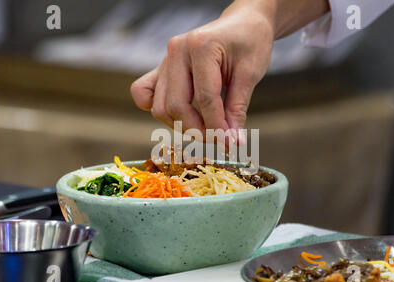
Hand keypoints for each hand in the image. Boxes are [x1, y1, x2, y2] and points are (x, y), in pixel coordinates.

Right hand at [130, 1, 274, 136]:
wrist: (241, 23)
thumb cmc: (249, 43)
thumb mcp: (250, 74)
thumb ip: (237, 109)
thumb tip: (231, 142)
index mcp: (201, 47)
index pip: (205, 99)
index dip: (217, 127)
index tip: (229, 145)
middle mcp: (176, 52)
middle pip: (176, 106)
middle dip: (197, 130)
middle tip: (218, 140)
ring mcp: (165, 60)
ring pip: (159, 106)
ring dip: (180, 125)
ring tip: (205, 128)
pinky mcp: (160, 68)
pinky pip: (143, 93)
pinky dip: (158, 110)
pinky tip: (180, 115)